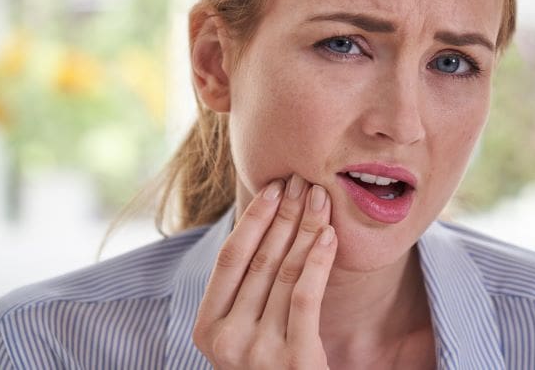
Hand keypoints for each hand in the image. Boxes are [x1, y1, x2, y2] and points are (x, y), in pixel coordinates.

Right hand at [193, 174, 336, 369]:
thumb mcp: (243, 336)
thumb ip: (245, 296)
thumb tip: (265, 227)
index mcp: (206, 330)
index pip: (231, 259)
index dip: (253, 220)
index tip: (273, 188)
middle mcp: (226, 341)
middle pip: (260, 261)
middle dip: (285, 216)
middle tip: (303, 181)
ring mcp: (258, 353)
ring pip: (284, 273)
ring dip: (305, 229)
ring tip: (320, 198)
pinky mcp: (295, 362)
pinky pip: (305, 297)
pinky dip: (317, 261)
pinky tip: (329, 235)